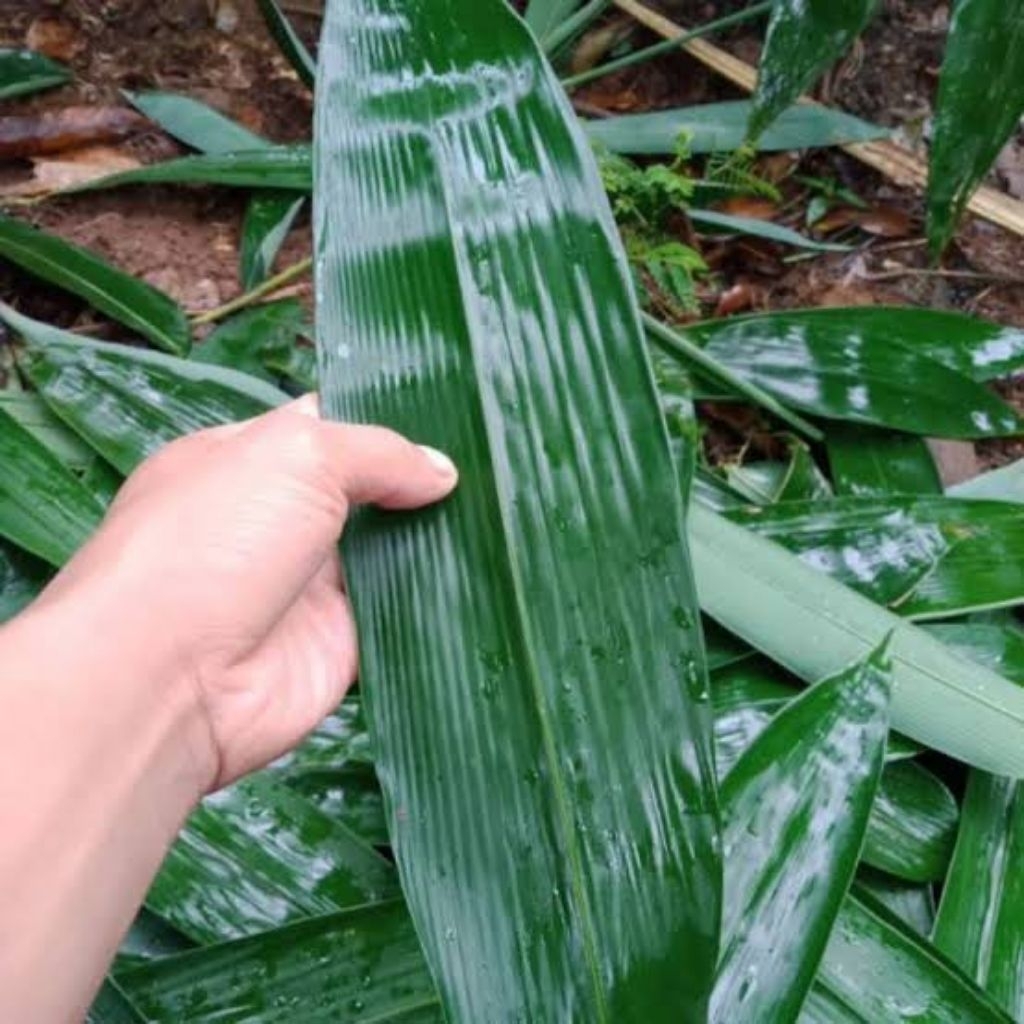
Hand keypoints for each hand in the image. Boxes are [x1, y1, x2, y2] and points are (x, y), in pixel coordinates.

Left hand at [40, 395, 457, 790]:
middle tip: (496, 465)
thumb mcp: (296, 455)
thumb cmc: (217, 539)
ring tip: (510, 511)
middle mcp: (278, 520)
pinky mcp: (341, 642)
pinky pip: (403, 612)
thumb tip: (443, 472)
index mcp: (247, 461)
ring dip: (439, 537)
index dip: (385, 420)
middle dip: (422, 480)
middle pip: (367, 491)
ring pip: (392, 551)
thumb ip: (377, 452)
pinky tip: (494, 572)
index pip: (326, 428)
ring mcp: (311, 585)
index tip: (456, 415)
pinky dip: (441, 596)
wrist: (171, 679)